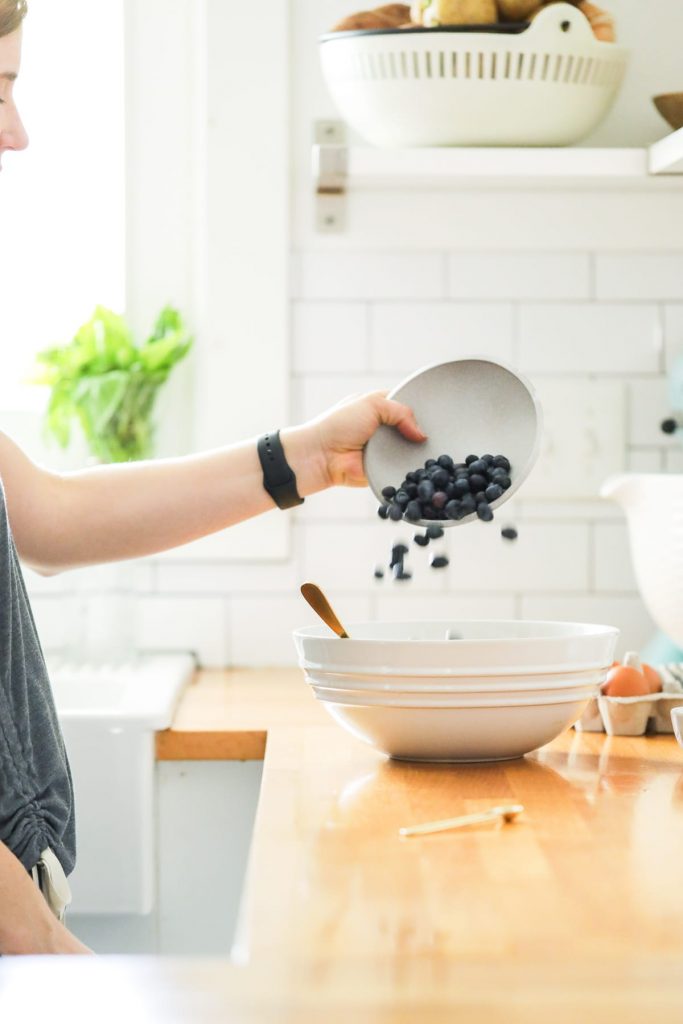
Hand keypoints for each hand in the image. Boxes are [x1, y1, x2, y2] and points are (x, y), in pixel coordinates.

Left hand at [304, 390, 427, 488]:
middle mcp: (383, 428)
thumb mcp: (372, 404)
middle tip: (436, 435)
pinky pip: (401, 469)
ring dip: (415, 452)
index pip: (406, 404)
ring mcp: (384, 449)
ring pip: (409, 450)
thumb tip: (421, 434)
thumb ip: (401, 411)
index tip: (434, 414)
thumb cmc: (339, 425)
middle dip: (420, 432)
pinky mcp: (384, 468)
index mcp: (379, 407)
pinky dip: (407, 468)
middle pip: (412, 429)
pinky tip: (419, 467)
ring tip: (431, 452)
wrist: (322, 455)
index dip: (420, 408)